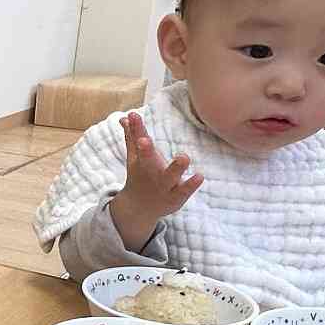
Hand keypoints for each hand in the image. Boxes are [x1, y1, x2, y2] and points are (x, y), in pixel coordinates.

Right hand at [108, 111, 201, 250]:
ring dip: (176, 168)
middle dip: (145, 150)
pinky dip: (190, 185)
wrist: (139, 208)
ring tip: (184, 156)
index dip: (136, 129)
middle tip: (144, 140)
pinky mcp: (175, 197)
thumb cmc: (140, 176)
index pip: (138, 143)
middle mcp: (150, 172)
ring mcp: (162, 186)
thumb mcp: (135, 159)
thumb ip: (132, 137)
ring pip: (169, 177)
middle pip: (147, 160)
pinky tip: (199, 176)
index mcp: (140, 161)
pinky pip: (183, 191)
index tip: (133, 115)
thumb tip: (125, 117)